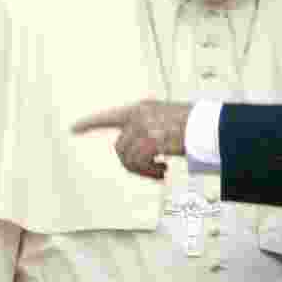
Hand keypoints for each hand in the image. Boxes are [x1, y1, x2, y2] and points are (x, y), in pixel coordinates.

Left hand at [72, 101, 190, 177]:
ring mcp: (144, 127)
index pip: (109, 115)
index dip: (90, 123)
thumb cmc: (192, 125)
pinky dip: (150, 172)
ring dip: (144, 171)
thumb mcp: (166, 120)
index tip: (73, 128)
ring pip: (128, 158)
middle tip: (153, 172)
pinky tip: (164, 171)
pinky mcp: (151, 140)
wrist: (208, 126)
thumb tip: (136, 155)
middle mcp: (139, 116)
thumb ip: (148, 130)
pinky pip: (139, 163)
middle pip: (120, 147)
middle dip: (133, 164)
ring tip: (161, 172)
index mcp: (141, 109)